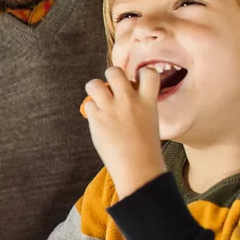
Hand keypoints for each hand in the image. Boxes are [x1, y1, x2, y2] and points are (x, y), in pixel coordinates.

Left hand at [81, 66, 166, 196]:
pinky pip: (88, 104)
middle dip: (112, 76)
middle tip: (113, 89)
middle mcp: (129, 100)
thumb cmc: (146, 149)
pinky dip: (92, 110)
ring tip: (100, 100)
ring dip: (95, 89)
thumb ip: (141, 105)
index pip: (149, 72)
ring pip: (94, 83)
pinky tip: (98, 120)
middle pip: (114, 71)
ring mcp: (111, 109)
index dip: (141, 74)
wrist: (137, 169)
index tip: (137, 81)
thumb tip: (127, 93)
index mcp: (148, 101)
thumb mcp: (151, 121)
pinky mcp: (97, 119)